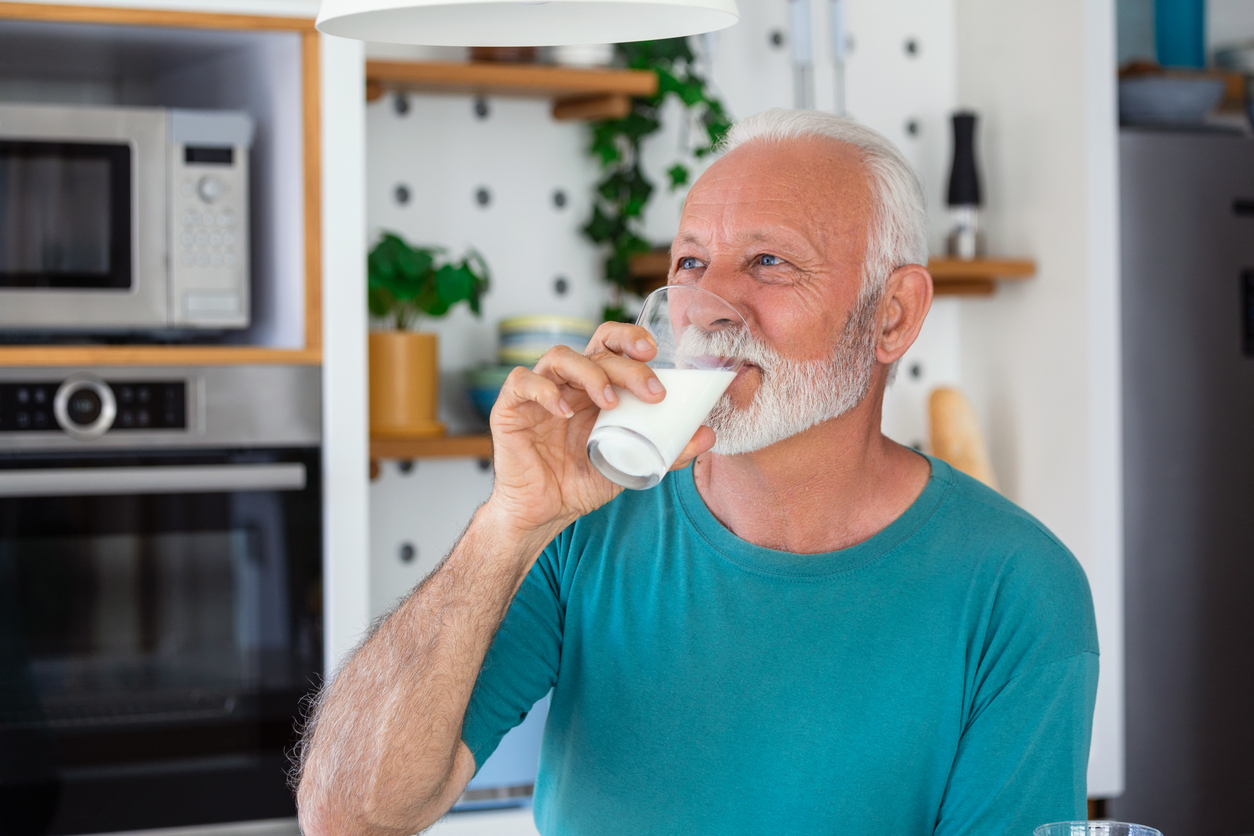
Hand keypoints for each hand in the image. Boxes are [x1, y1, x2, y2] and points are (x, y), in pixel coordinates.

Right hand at [485, 321, 715, 538]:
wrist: (543, 513)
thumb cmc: (581, 483)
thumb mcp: (631, 465)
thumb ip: (668, 450)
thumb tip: (708, 435)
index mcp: (594, 387)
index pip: (611, 345)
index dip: (631, 339)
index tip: (655, 353)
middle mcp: (568, 383)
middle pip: (595, 348)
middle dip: (627, 364)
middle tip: (651, 391)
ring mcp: (539, 393)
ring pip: (560, 357)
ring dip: (591, 373)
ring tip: (610, 403)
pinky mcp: (510, 408)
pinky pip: (522, 382)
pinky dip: (544, 391)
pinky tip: (564, 412)